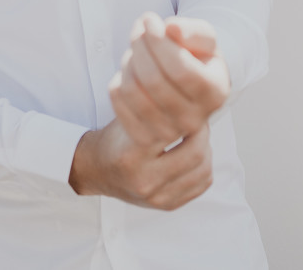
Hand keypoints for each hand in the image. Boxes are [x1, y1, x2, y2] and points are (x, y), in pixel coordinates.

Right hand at [67, 115, 212, 210]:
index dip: (190, 116)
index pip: (175, 132)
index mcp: (130, 155)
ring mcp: (157, 197)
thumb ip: (155, 107)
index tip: (192, 107)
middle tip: (199, 121)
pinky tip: (194, 155)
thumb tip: (189, 97)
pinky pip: (202, 184)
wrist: (96, 171)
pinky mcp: (167, 205)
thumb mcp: (126, 116)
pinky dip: (204, 167)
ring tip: (196, 137)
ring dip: (206, 149)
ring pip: (203, 170)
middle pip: (195, 154)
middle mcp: (144, 180)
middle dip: (203, 132)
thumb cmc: (114, 140)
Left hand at [107, 14, 230, 148]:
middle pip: (153, 79)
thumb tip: (172, 29)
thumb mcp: (203, 39)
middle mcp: (196, 119)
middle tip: (138, 29)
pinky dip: (117, 81)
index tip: (148, 19)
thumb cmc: (194, 58)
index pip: (180, 68)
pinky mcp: (144, 139)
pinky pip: (118, 104)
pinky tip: (128, 72)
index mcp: (216, 92)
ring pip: (132, 91)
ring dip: (128, 62)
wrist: (183, 89)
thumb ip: (192, 30)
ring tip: (135, 50)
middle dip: (139, 45)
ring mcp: (169, 133)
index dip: (158, 41)